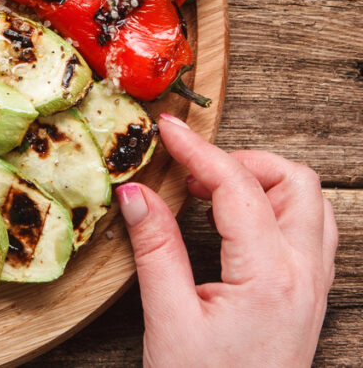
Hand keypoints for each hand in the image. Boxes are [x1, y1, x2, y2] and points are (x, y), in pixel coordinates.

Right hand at [116, 115, 336, 366]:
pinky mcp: (307, 298)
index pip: (238, 186)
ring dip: (261, 183)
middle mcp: (305, 275)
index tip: (165, 129)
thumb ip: (156, 247)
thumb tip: (137, 192)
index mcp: (270, 276)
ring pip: (308, 203)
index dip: (198, 150)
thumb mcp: (168, 319)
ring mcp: (313, 287)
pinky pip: (308, 230)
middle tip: (189, 172)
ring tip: (208, 193)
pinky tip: (232, 222)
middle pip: (294, 182)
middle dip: (240, 161)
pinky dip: (273, 208)